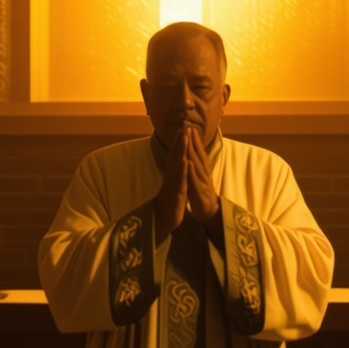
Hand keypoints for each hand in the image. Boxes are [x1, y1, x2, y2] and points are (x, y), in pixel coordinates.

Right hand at [154, 126, 188, 245]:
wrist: (162, 222)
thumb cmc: (169, 205)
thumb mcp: (172, 187)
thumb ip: (174, 176)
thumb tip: (176, 166)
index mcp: (172, 176)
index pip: (174, 156)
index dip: (178, 143)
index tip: (182, 128)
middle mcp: (171, 177)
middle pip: (175, 156)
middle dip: (179, 141)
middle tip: (183, 125)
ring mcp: (173, 185)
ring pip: (177, 165)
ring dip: (180, 150)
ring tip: (184, 137)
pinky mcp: (176, 194)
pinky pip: (180, 180)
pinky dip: (182, 170)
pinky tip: (185, 160)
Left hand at [186, 127, 218, 223]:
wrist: (209, 212)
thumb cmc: (202, 193)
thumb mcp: (198, 177)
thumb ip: (197, 166)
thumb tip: (192, 154)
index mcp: (203, 169)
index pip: (198, 152)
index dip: (194, 139)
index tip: (188, 125)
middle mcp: (204, 173)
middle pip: (199, 154)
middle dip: (193, 140)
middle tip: (189, 125)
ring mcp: (203, 181)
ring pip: (197, 164)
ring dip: (193, 151)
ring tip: (189, 139)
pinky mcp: (199, 191)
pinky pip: (195, 180)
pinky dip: (192, 171)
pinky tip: (189, 163)